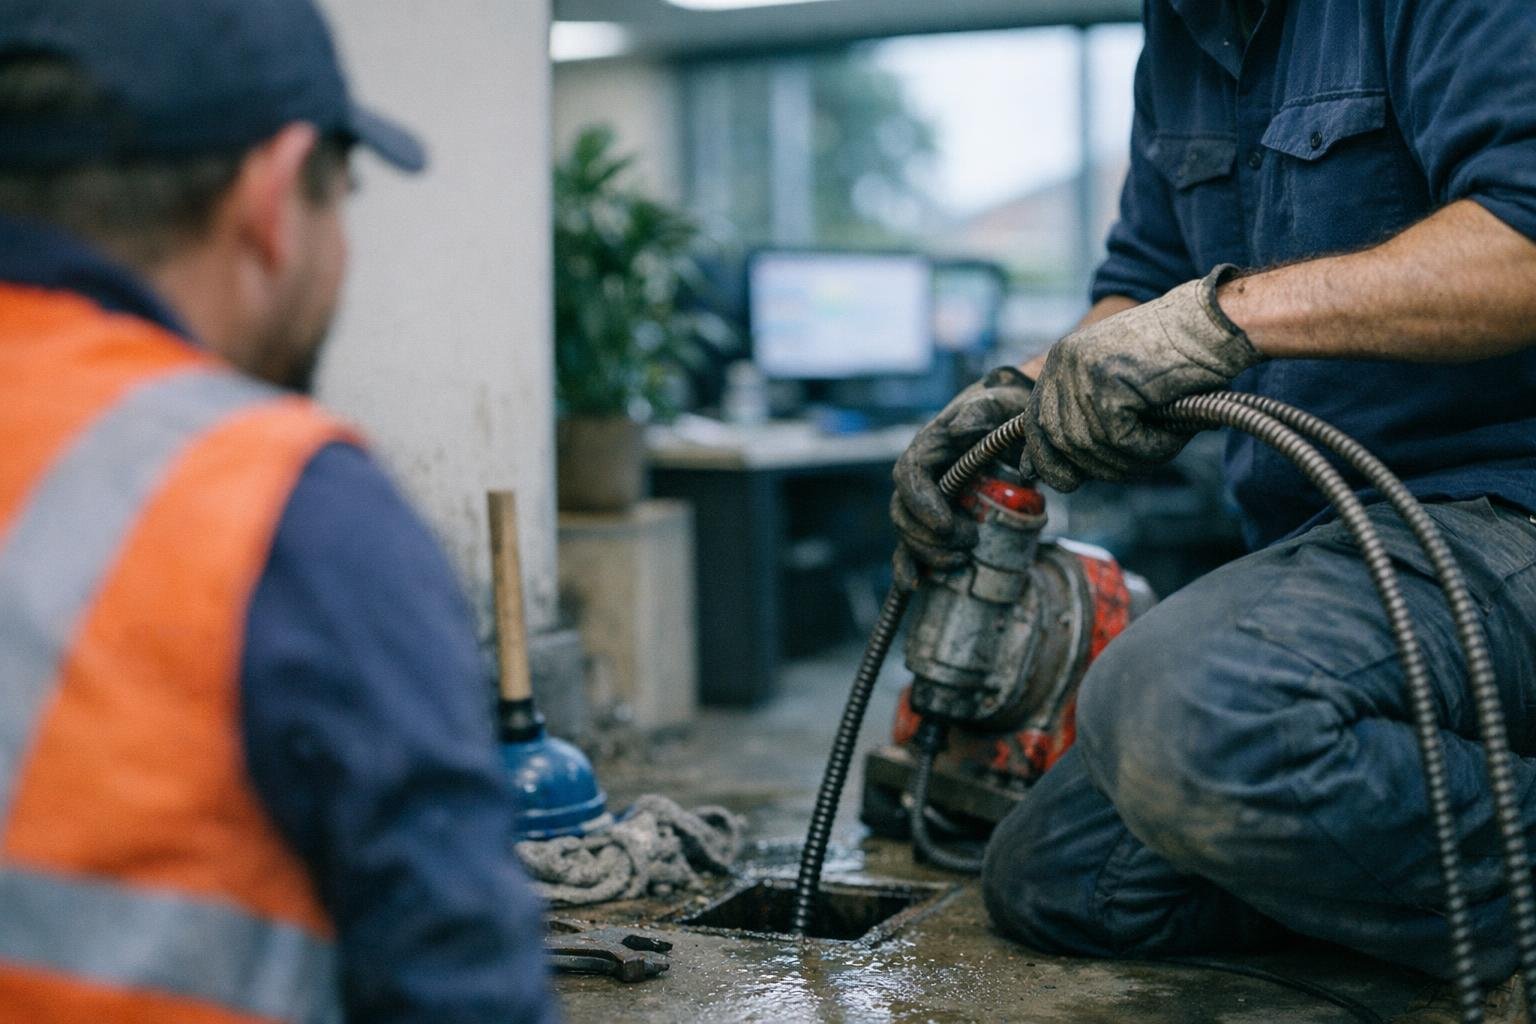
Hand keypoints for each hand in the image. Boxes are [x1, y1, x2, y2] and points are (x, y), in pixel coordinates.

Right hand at [890, 366, 1033, 589]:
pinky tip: (915, 585)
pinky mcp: (935, 521)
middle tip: (969, 542)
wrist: (1008, 423)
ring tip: (961, 561)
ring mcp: (925, 502)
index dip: (921, 504)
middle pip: (904, 513)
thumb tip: (963, 427)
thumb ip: (981, 410)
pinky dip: (910, 567)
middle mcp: (920, 478)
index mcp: (928, 448)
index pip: (909, 476)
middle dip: (929, 537)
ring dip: (927, 554)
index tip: (945, 524)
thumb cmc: (1002, 411)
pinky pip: (913, 547)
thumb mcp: (997, 403)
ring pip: (907, 534)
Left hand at [1026, 264, 1262, 492]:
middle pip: (1060, 443)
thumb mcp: (1119, 382)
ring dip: (1132, 458)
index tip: (1067, 481)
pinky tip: (1173, 434)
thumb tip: (1042, 470)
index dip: (1047, 459)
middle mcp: (1063, 363)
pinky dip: (1151, 448)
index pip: (1034, 424)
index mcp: (1061, 360)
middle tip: (1136, 462)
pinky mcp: (1108, 385)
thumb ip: (1082, 417)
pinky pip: (1121, 442)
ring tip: (1164, 443)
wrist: (1216, 322)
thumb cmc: (1179, 356)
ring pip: (1092, 448)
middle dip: (1097, 465)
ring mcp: (1083, 372)